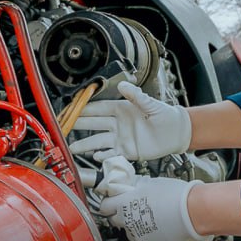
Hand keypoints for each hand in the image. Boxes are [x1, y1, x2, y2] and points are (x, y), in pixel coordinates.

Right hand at [68, 81, 191, 159]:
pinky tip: (95, 156)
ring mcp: (121, 138)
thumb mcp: (151, 104)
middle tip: (64, 128)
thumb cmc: (165, 115)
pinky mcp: (126, 151)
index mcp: (121, 109)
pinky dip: (102, 155)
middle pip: (94, 125)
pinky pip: (111, 153)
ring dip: (86, 144)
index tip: (71, 110)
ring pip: (99, 141)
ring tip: (73, 148)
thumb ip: (136, 96)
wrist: (176, 132)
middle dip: (79, 126)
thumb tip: (123, 85)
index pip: (99, 109)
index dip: (85, 110)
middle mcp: (118, 124)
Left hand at [97, 164, 202, 240]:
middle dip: (122, 214)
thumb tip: (130, 188)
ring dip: (134, 227)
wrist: (193, 211)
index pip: (104, 206)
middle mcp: (126, 221)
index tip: (113, 202)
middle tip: (135, 210)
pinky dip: (143, 240)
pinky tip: (153, 232)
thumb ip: (136, 188)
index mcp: (124, 203)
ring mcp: (134, 236)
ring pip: (128, 232)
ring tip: (151, 220)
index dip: (110, 203)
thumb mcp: (150, 183)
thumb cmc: (176, 195)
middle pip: (114, 219)